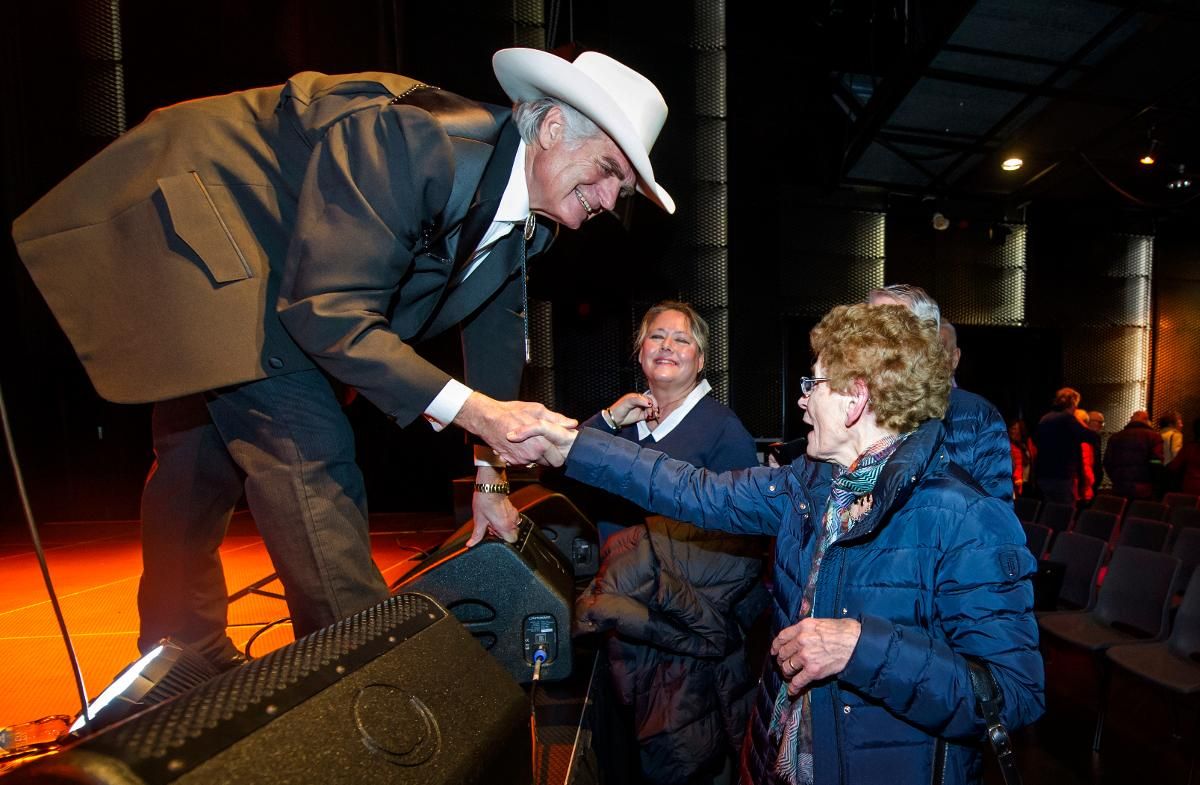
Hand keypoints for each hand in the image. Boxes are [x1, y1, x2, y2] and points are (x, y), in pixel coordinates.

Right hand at [454, 393, 576, 465]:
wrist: (488, 419)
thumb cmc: (512, 412)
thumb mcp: (537, 411)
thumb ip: (557, 420)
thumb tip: (572, 424)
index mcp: (541, 444)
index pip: (559, 460)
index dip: (560, 453)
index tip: (559, 447)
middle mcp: (532, 455)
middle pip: (549, 464)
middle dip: (550, 456)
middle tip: (547, 445)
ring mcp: (521, 460)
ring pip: (536, 463)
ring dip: (537, 456)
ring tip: (532, 441)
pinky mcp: (511, 461)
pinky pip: (524, 462)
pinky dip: (525, 456)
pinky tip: (522, 444)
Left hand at [468, 490, 518, 546]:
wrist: (490, 486)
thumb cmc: (485, 500)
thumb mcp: (479, 520)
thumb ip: (477, 535)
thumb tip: (471, 543)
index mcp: (505, 526)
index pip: (512, 541)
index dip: (502, 540)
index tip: (494, 535)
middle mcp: (512, 521)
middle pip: (513, 535)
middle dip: (503, 533)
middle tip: (493, 527)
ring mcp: (514, 514)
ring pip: (513, 527)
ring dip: (504, 526)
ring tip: (494, 520)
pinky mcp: (513, 509)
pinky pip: (513, 519)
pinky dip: (506, 520)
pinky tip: (497, 515)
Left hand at [608, 393, 657, 425]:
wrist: (614, 419)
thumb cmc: (618, 409)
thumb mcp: (627, 402)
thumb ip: (637, 400)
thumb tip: (649, 403)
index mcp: (637, 397)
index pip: (648, 396)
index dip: (652, 401)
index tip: (652, 406)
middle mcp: (640, 402)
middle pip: (651, 402)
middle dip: (654, 406)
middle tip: (654, 411)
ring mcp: (641, 409)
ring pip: (651, 409)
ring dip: (653, 412)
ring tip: (651, 415)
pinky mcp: (641, 416)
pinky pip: (649, 415)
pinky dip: (652, 416)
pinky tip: (650, 417)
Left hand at [770, 617, 861, 695]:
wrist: (856, 643)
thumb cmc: (843, 631)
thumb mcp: (821, 622)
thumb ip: (807, 629)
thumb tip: (799, 636)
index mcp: (803, 627)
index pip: (782, 637)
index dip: (776, 646)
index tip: (775, 651)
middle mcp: (801, 640)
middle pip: (783, 653)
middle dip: (782, 661)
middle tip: (784, 665)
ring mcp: (806, 656)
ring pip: (787, 667)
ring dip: (787, 673)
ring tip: (789, 675)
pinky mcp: (813, 670)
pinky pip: (798, 681)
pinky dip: (793, 687)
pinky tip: (792, 690)